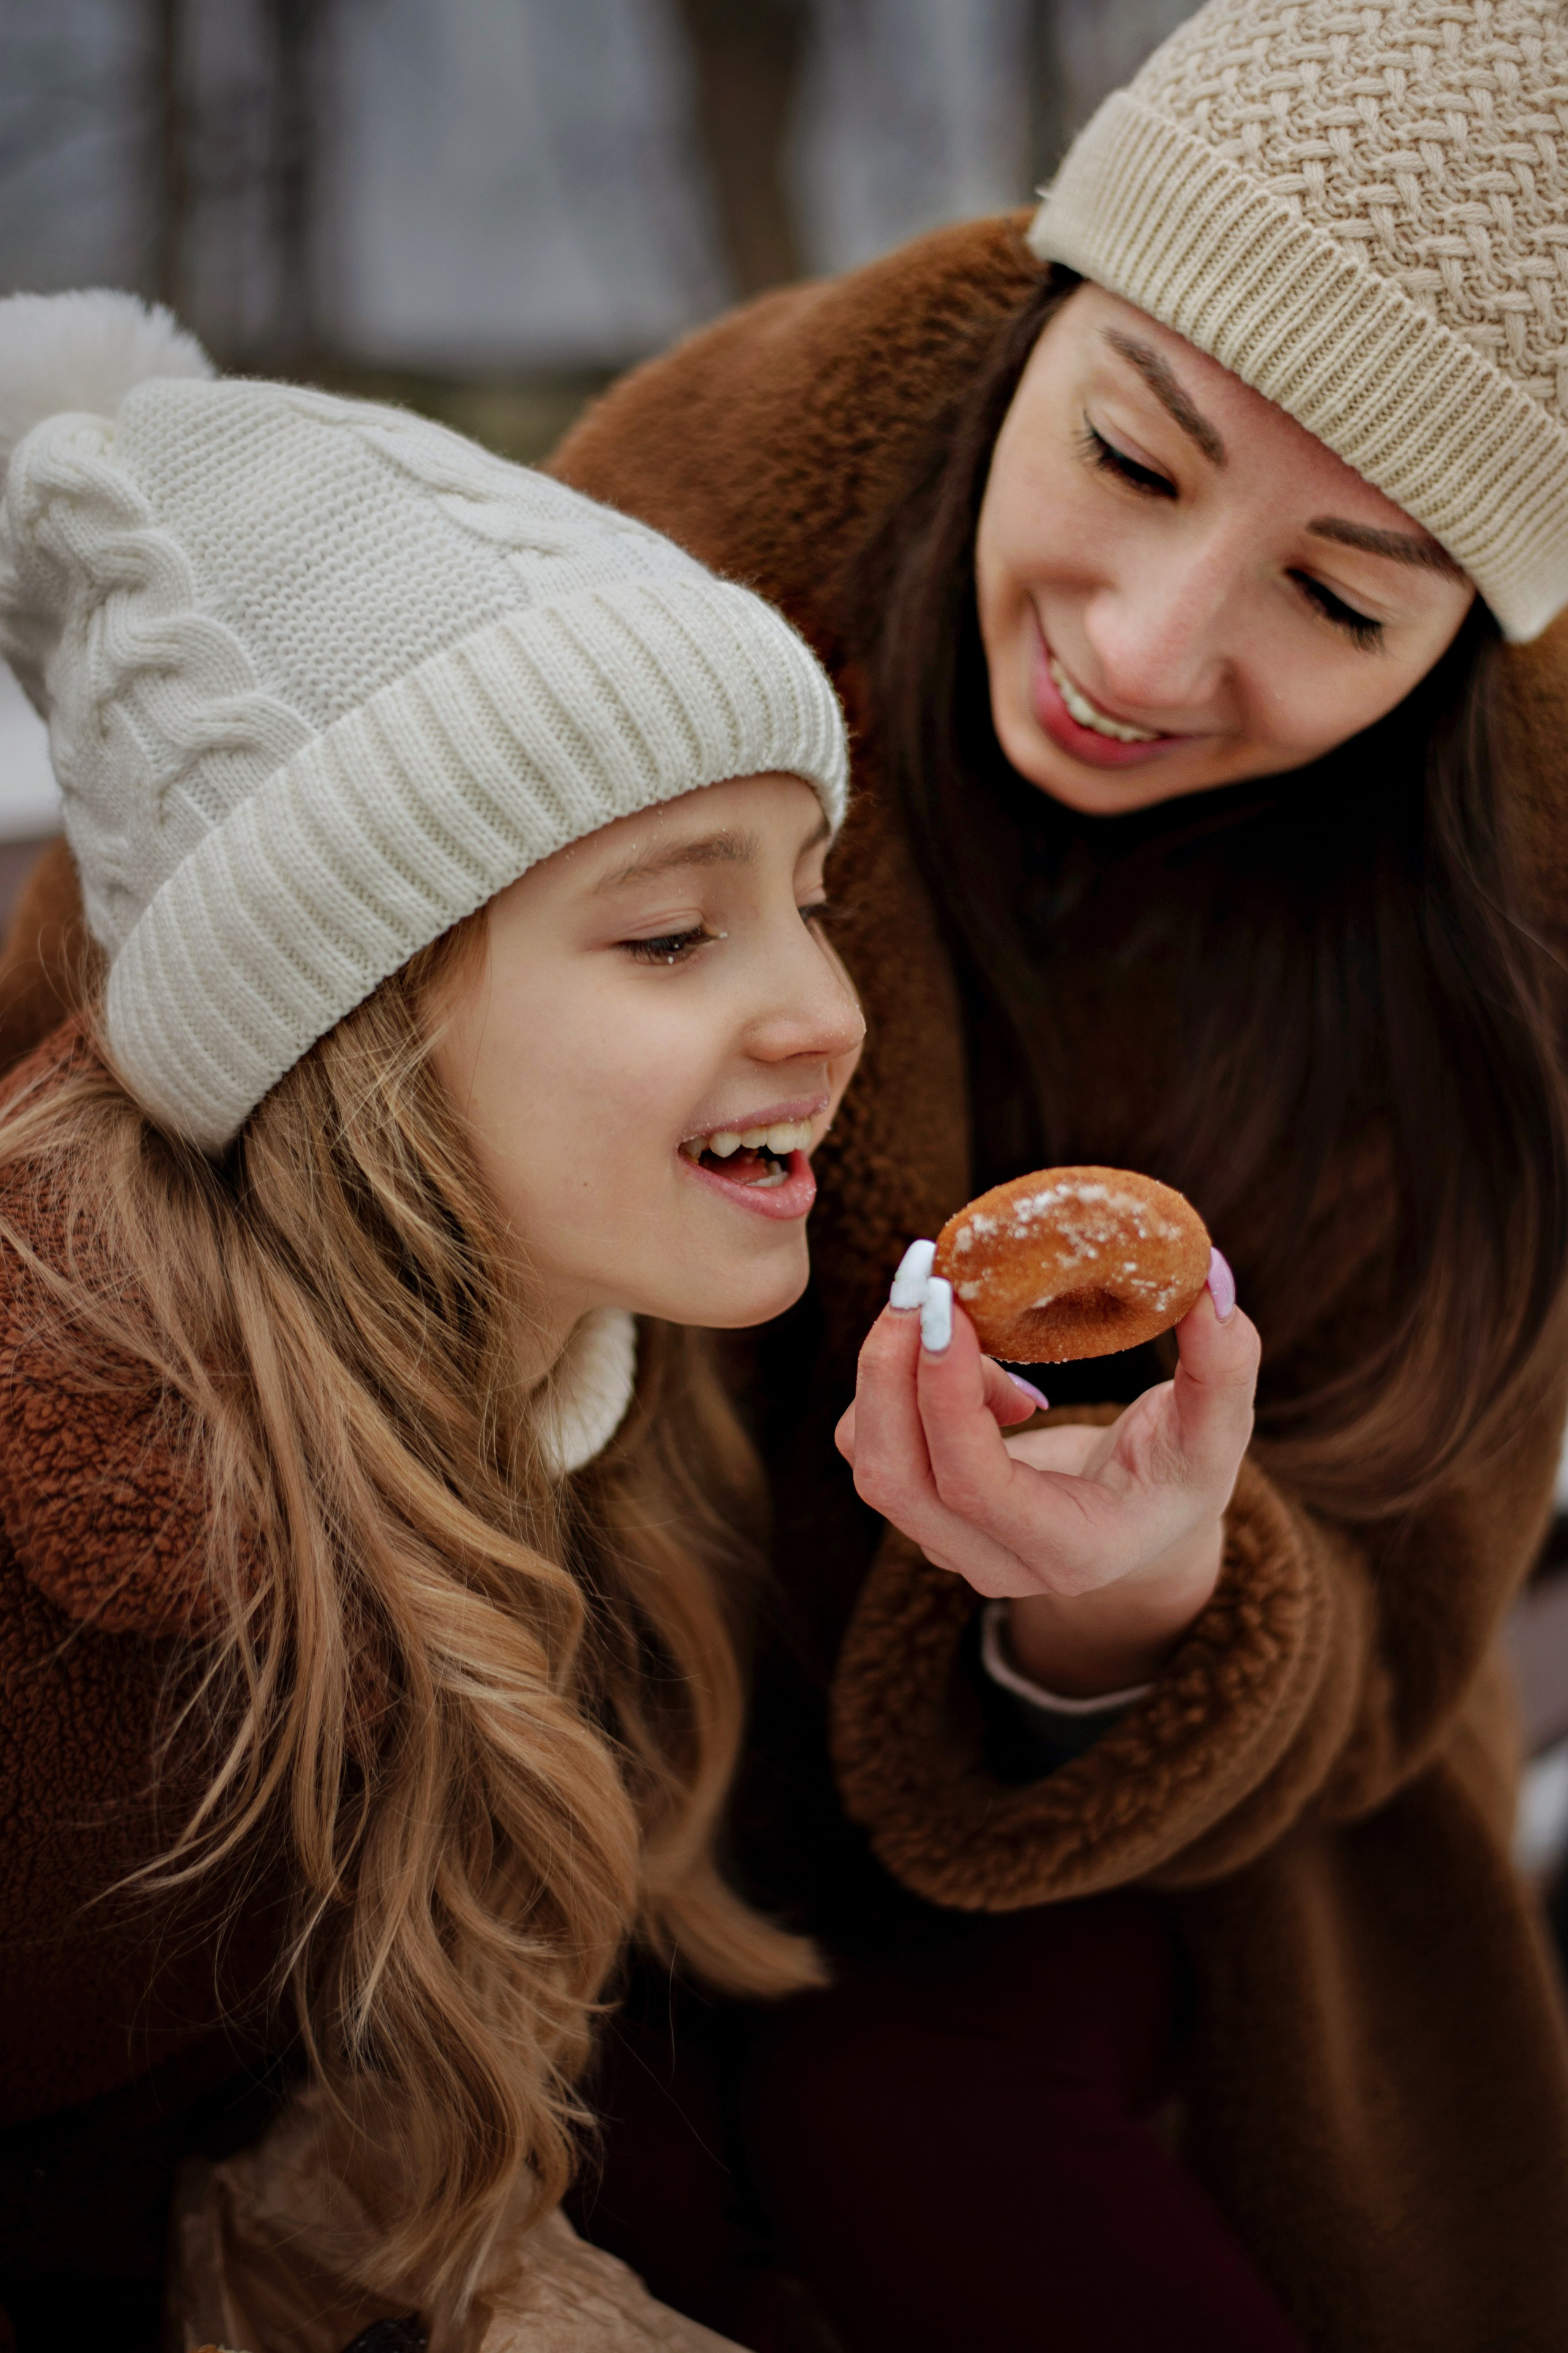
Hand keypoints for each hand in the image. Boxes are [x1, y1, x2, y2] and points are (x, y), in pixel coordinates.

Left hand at [835, 1251, 1258, 1697]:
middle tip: (923, 1275)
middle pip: (895, 1479)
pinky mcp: (923, 1508)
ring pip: (870, 1458)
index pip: (975, 1485)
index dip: (948, 1397)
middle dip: (891, 1368)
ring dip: (895, 1367)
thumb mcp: (1220, 1427)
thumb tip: (1212, 1276)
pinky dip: (901, 1383)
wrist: (1140, 1518)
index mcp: (1070, 1551)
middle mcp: (995, 1562)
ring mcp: (949, 1542)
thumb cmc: (1181, 1470)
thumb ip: (1225, 1362)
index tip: (950, 1306)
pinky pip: (872, 1442)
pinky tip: (978, 1366)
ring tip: (969, 1320)